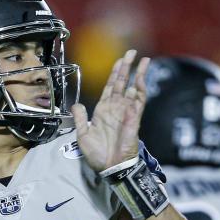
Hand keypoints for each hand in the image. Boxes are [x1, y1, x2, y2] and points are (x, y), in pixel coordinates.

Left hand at [71, 50, 150, 172]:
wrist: (109, 167)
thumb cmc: (97, 154)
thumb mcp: (82, 134)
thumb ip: (81, 118)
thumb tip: (76, 104)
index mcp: (103, 110)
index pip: (110, 87)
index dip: (114, 73)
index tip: (119, 61)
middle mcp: (116, 108)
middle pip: (122, 83)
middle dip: (127, 67)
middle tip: (131, 52)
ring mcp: (126, 112)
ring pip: (133, 89)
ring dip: (138, 74)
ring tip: (143, 60)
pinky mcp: (134, 118)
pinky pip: (139, 101)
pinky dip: (140, 88)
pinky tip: (141, 77)